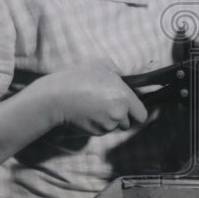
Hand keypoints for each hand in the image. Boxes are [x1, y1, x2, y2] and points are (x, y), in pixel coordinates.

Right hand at [35, 59, 150, 134]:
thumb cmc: (79, 78)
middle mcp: (118, 114)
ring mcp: (106, 125)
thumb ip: (117, 72)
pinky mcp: (95, 133)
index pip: (141, 115)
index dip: (136, 111)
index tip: (130, 108)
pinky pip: (102, 130)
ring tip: (94, 106)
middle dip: (120, 116)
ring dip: (108, 120)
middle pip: (127, 123)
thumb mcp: (102, 64)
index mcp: (124, 97)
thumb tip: (122, 77)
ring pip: (113, 127)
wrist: (56, 97)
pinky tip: (87, 112)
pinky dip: (97, 124)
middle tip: (107, 105)